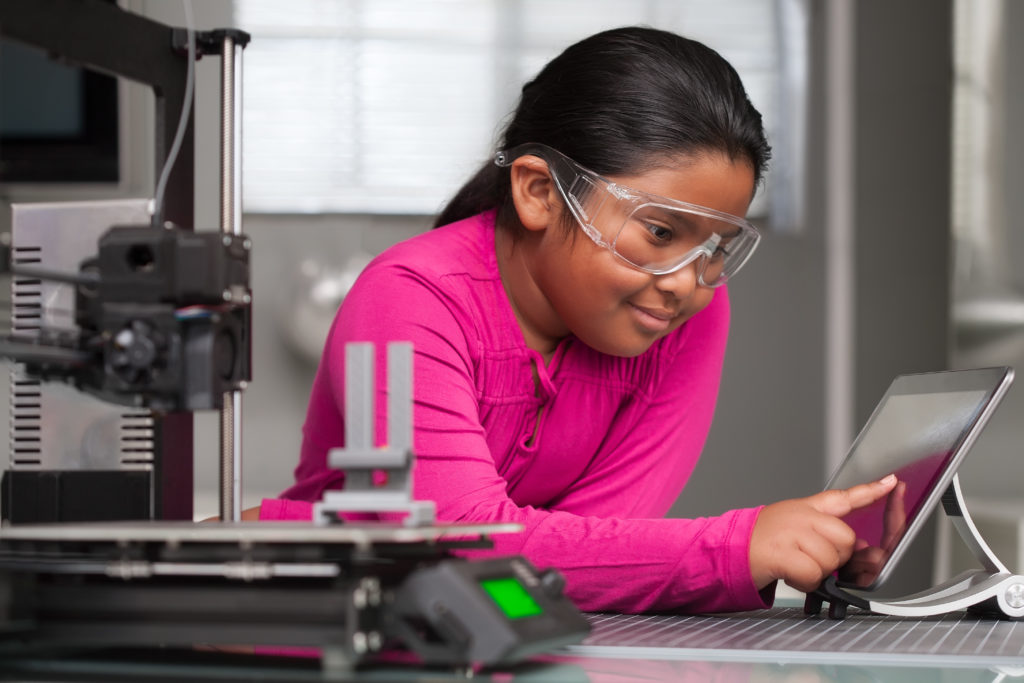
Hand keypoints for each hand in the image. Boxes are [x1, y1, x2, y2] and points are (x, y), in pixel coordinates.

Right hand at [749, 474, 897, 591]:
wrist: (728, 548)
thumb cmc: (760, 541)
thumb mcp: (792, 525)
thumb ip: (825, 534)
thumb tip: (858, 549)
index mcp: (806, 508)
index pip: (844, 497)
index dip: (871, 491)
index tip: (891, 483)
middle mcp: (802, 515)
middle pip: (845, 540)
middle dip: (835, 559)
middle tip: (810, 560)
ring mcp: (792, 531)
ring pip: (831, 560)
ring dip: (817, 573)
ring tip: (795, 565)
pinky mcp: (782, 551)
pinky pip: (813, 573)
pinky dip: (804, 582)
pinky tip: (790, 574)